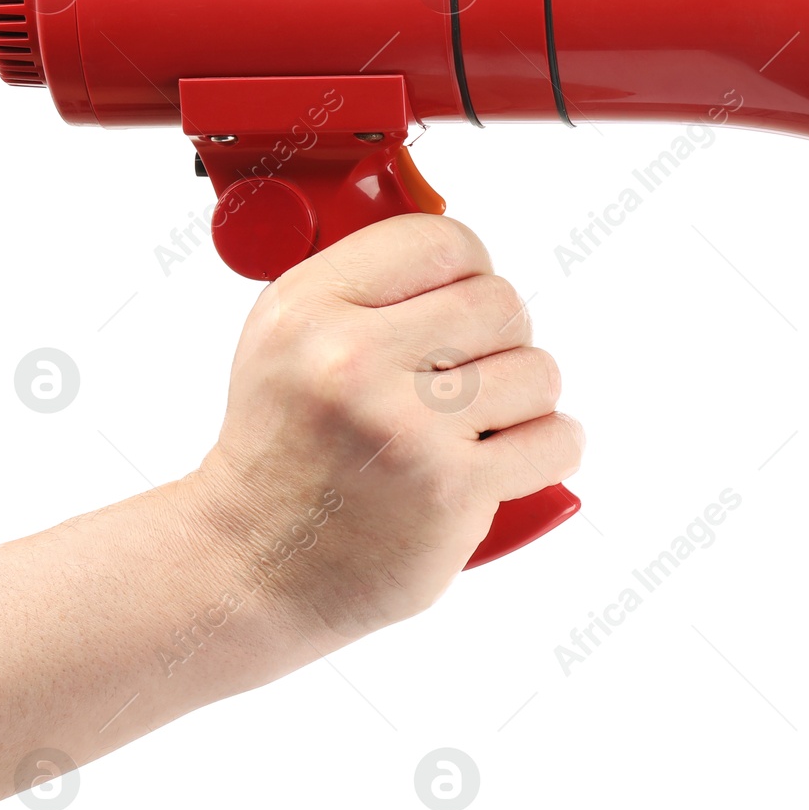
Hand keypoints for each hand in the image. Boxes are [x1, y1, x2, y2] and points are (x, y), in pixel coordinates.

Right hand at [189, 213, 583, 643]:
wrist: (253, 567)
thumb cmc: (283, 449)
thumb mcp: (286, 338)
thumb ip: (363, 284)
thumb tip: (463, 251)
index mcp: (309, 310)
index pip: (442, 241)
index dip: (468, 268)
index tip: (462, 297)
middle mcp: (352, 362)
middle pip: (500, 303)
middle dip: (500, 337)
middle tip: (471, 371)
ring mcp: (407, 428)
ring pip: (537, 370)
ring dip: (525, 397)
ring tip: (483, 421)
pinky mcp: (452, 491)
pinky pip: (555, 439)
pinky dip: (549, 448)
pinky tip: (515, 456)